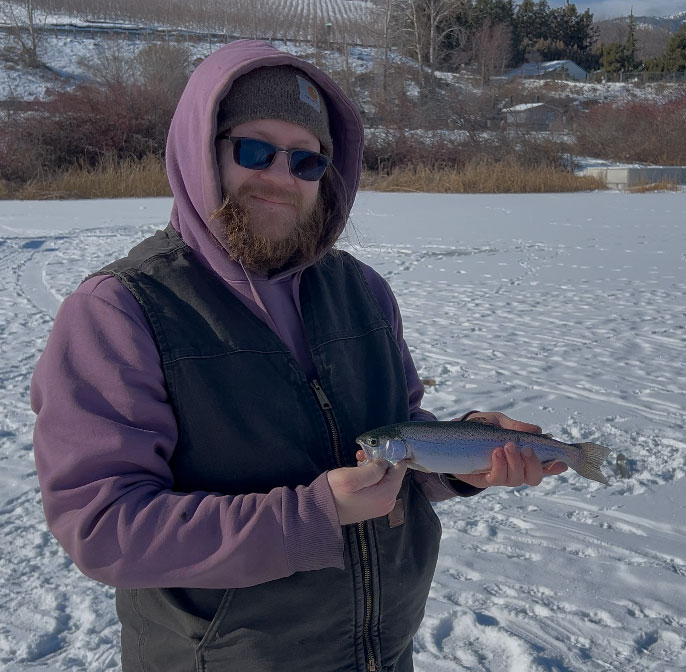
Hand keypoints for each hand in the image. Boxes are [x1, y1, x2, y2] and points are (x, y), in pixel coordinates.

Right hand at [327, 460, 407, 525]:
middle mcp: (388, 502)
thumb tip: (385, 462)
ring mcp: (381, 504)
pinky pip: (379, 485)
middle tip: (362, 456)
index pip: (400, 468)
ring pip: (385, 478)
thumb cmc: (334, 493)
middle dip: (380, 461)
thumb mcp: (352, 477)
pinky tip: (358, 471)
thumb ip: (373, 469)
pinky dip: (371, 476)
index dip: (390, 456)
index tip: (376, 449)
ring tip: (358, 461)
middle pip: (393, 473)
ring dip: (374, 467)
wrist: (320, 512)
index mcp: (386, 495)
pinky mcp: (374, 504)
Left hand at [451, 411, 567, 487]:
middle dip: (534, 465)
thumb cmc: (479, 426)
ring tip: (506, 446)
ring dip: (514, 463)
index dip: (554, 467)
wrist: (450, 434)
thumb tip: (537, 430)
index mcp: (521, 455)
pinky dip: (499, 466)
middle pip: (533, 478)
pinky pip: (496, 479)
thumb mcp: (498, 421)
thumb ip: (516, 426)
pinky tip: (496, 453)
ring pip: (516, 480)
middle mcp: (513, 469)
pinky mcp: (484, 479)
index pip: (543, 466)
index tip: (562, 462)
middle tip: (525, 448)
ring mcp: (499, 476)